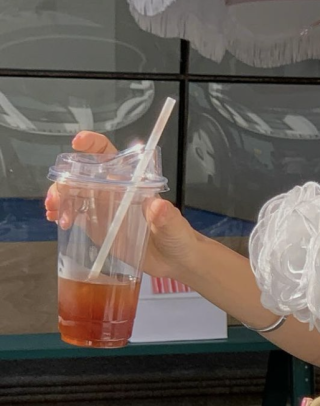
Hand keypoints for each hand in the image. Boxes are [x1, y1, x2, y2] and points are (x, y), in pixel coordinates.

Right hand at [44, 131, 202, 280]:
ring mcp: (105, 209)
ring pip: (76, 195)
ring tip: (54, 212)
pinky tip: (56, 220)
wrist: (177, 261)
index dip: (93, 145)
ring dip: (60, 199)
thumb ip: (166, 217)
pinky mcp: (100, 228)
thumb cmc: (179, 237)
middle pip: (83, 175)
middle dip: (65, 181)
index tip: (77, 144)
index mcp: (131, 183)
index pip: (110, 155)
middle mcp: (115, 192)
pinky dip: (64, 215)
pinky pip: (78, 216)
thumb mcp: (174, 226)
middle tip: (57, 198)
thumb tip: (157, 205)